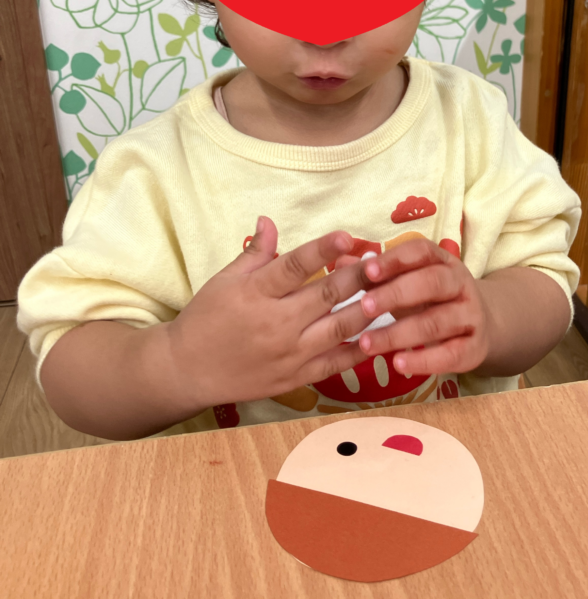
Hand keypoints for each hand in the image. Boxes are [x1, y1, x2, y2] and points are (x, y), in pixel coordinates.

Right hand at [165, 217, 375, 409]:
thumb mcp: (224, 280)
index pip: (296, 266)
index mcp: (257, 293)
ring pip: (339, 328)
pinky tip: (381, 336)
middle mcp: (276, 323)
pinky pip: (335, 363)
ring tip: (390, 291)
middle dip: (359, 275)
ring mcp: (289, 353)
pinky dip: (360, 350)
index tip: (347, 236)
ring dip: (368, 309)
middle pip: (327, 295)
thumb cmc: (206, 320)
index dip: (323, 249)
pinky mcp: (296, 377)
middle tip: (382, 260)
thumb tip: (270, 220)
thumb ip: (255, 253)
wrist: (186, 371)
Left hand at [353, 239, 492, 376]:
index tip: (367, 270)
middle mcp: (460, 284)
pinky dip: (424, 361)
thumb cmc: (430, 299)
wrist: (480, 324)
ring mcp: (471, 315)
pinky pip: (450, 355)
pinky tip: (397, 364)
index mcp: (442, 260)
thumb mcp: (405, 281)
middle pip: (432, 283)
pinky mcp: (475, 348)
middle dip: (396, 294)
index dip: (395, 260)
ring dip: (400, 333)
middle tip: (364, 306)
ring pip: (437, 322)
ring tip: (368, 343)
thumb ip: (375, 274)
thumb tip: (339, 262)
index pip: (420, 252)